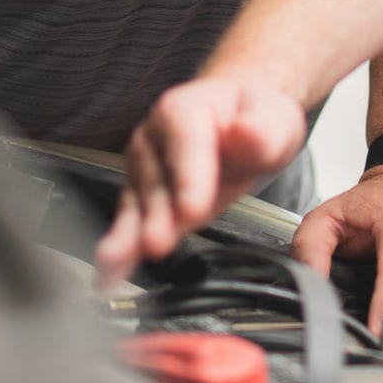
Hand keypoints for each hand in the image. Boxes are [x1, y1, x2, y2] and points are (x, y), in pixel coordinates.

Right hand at [95, 74, 306, 283]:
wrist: (242, 122)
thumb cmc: (253, 119)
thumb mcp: (273, 119)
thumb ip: (261, 130)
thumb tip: (248, 132)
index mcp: (185, 109)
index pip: (185, 144)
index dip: (188, 178)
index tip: (193, 210)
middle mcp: (155, 136)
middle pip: (156, 179)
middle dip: (156, 215)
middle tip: (156, 244)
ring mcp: (145, 167)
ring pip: (137, 204)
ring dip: (128, 235)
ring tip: (117, 261)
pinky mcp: (144, 196)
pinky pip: (131, 223)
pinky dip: (120, 249)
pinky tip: (108, 272)